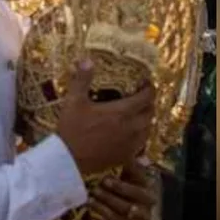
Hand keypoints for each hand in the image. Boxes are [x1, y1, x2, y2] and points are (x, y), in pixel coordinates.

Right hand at [56, 59, 156, 174]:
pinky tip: (132, 136)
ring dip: (146, 120)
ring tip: (138, 116)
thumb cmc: (72, 129)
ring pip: (148, 129)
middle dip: (148, 104)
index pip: (146, 97)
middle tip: (141, 98)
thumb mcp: (74, 101)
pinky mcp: (126, 157)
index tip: (145, 84)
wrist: (68, 159)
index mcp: (122, 112)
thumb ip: (82, 80)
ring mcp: (131, 144)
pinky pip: (141, 145)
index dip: (149, 88)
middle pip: (150, 113)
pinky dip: (140, 137)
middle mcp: (131, 127)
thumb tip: (86, 60)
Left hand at [88, 157, 155, 219]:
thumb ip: (132, 165)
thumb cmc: (126, 182)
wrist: (125, 200)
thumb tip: (138, 156)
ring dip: (103, 211)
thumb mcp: (130, 173)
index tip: (104, 179)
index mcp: (148, 197)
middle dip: (109, 199)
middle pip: (128, 208)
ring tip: (89, 201)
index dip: (121, 187)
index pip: (138, 193)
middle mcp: (144, 213)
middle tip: (94, 190)